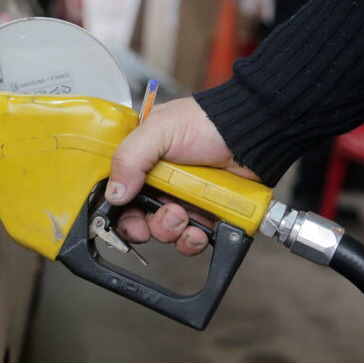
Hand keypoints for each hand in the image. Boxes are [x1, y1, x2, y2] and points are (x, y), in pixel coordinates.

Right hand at [105, 97, 259, 255]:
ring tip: (181, 216)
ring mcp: (181, 199)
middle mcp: (157, 182)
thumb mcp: (159, 130)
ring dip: (169, 230)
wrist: (249, 135)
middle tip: (148, 224)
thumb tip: (113, 194)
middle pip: (135, 217)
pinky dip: (191, 240)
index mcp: (140, 160)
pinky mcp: (203, 213)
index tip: (121, 216)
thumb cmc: (207, 122)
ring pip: (162, 231)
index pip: (116, 190)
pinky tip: (198, 230)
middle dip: (141, 226)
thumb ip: (129, 159)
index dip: (115, 208)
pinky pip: (189, 238)